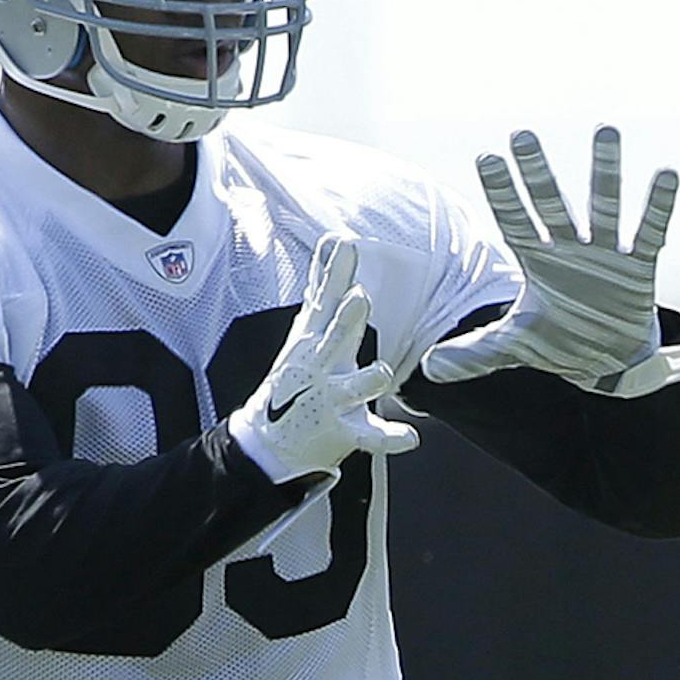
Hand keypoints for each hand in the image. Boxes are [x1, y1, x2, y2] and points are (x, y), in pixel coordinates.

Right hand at [227, 234, 419, 483]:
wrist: (270, 439)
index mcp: (316, 342)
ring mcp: (331, 401)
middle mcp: (321, 368)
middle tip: (359, 296)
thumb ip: (324, 286)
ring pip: (352, 389)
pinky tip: (409, 437)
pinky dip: (388, 439)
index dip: (335, 276)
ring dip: (366, 381)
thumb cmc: (300, 375)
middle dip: (345, 320)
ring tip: (382, 374)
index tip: (343, 247)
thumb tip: (333, 240)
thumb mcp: (308, 329)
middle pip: (333, 340)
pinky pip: (368, 437)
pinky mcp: (343, 432)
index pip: (326, 303)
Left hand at [422, 127, 679, 396]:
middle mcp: (568, 250)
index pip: (513, 221)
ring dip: (605, 171)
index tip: (486, 158)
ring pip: (604, 206)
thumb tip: (429, 369)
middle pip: (550, 205)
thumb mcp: (513, 348)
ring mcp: (605, 255)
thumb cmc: (558, 340)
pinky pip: (649, 233)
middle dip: (537, 173)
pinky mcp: (639, 269)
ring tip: (606, 131)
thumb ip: (474, 353)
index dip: (501, 193)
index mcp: (536, 262)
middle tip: (522, 134)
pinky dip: (657, 207)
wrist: (606, 361)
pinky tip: (666, 175)